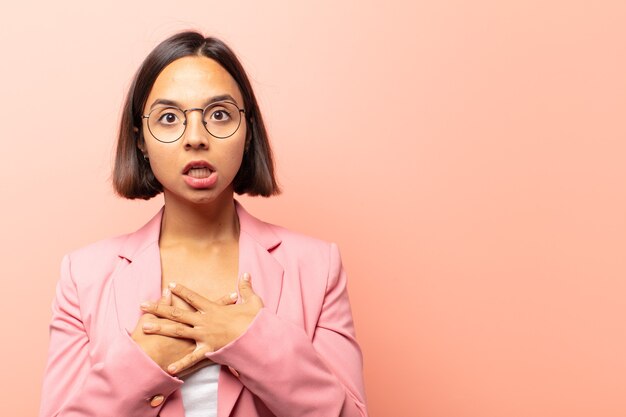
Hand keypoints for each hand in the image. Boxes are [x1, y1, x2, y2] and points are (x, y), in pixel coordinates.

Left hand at [139, 272, 263, 374]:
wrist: (258, 339)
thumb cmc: (255, 321)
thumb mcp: (252, 301)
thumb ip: (246, 288)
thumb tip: (246, 274)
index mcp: (213, 308)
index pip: (193, 297)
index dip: (181, 291)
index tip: (170, 285)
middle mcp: (204, 321)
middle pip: (177, 313)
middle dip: (159, 308)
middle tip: (142, 305)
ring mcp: (204, 336)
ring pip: (178, 331)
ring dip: (161, 328)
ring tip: (145, 327)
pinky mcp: (208, 350)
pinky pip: (192, 358)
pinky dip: (181, 364)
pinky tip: (168, 369)